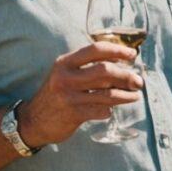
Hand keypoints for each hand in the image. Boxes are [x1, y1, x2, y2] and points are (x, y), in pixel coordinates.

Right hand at [18, 42, 144, 147]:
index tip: (132, 55)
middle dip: (126, 76)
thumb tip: (122, 62)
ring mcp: (69, 96)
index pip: (96, 49)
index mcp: (65, 62)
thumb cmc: (57, 93)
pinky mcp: (73, 114)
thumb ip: (87, 66)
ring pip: (107, 93)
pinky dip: (110, 109)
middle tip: (138, 81)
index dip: (117, 50)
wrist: (32, 121)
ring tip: (135, 95)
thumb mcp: (65, 73)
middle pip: (105, 71)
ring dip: (126, 94)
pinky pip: (101, 110)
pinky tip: (113, 109)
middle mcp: (65, 77)